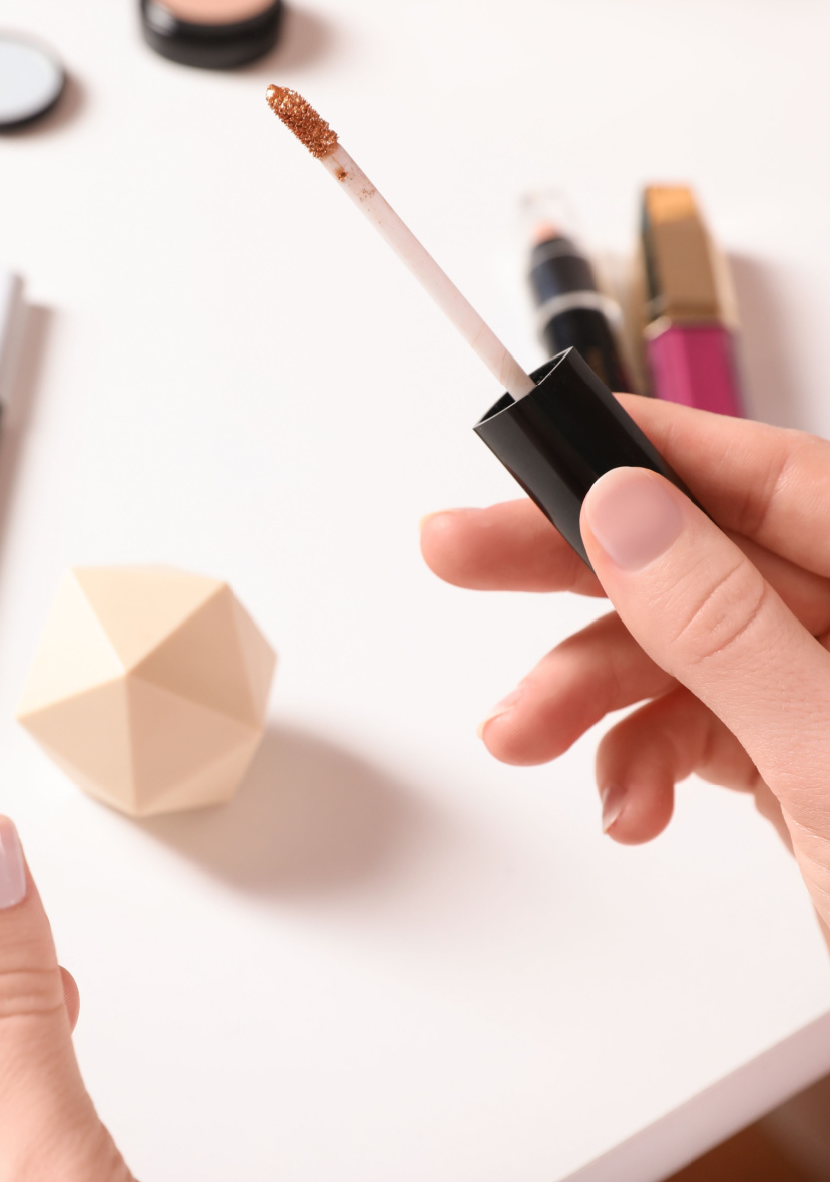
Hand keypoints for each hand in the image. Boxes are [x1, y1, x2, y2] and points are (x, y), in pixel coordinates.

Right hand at [421, 395, 829, 926]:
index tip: (541, 449)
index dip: (647, 452)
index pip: (767, 477)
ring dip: (583, 697)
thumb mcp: (827, 753)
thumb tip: (627, 515)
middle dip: (569, 568)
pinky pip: (683, 723)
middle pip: (694, 554)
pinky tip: (627, 806)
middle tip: (461, 551)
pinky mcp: (785, 748)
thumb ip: (725, 629)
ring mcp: (818, 687)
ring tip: (522, 735)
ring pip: (669, 650)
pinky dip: (635, 761)